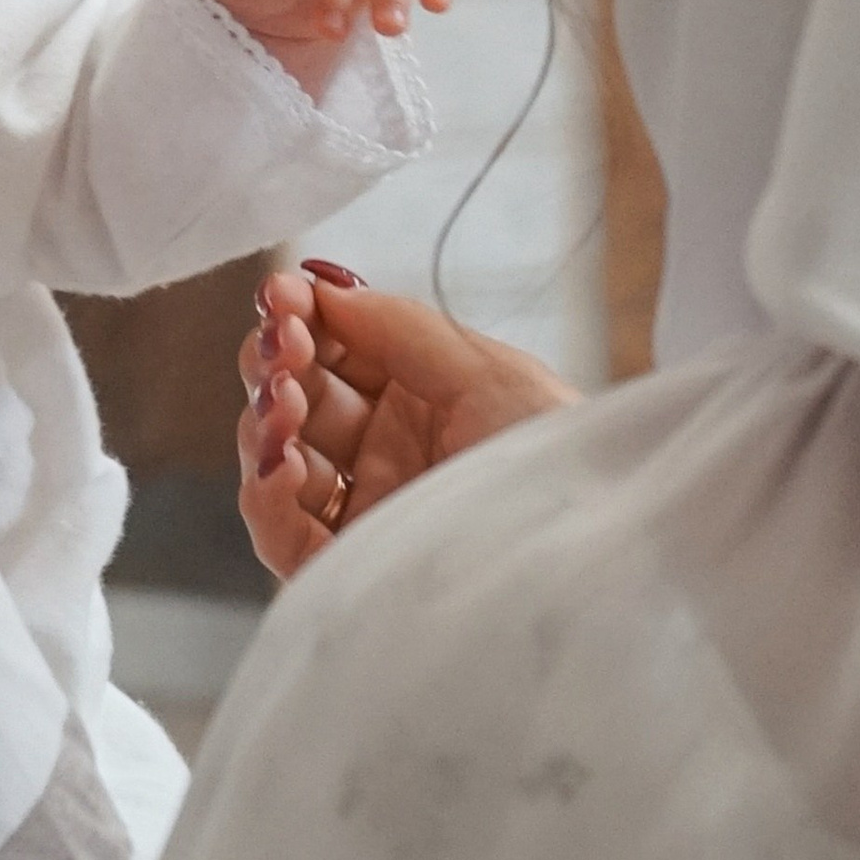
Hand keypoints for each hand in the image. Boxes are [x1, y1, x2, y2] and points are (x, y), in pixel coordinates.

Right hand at [237, 263, 578, 579]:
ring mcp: (368, 512)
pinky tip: (284, 463)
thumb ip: (401, 327)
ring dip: (265, 422)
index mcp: (426, 401)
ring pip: (276, 461)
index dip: (301, 318)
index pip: (336, 350)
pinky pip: (280, 535)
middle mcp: (391, 454)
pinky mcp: (349, 573)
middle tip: (284, 346)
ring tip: (285, 402)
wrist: (594, 556)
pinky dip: (265, 495)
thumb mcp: (492, 374)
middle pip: (296, 399)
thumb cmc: (565, 464)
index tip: (283, 295)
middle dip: (277, 363)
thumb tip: (324, 286)